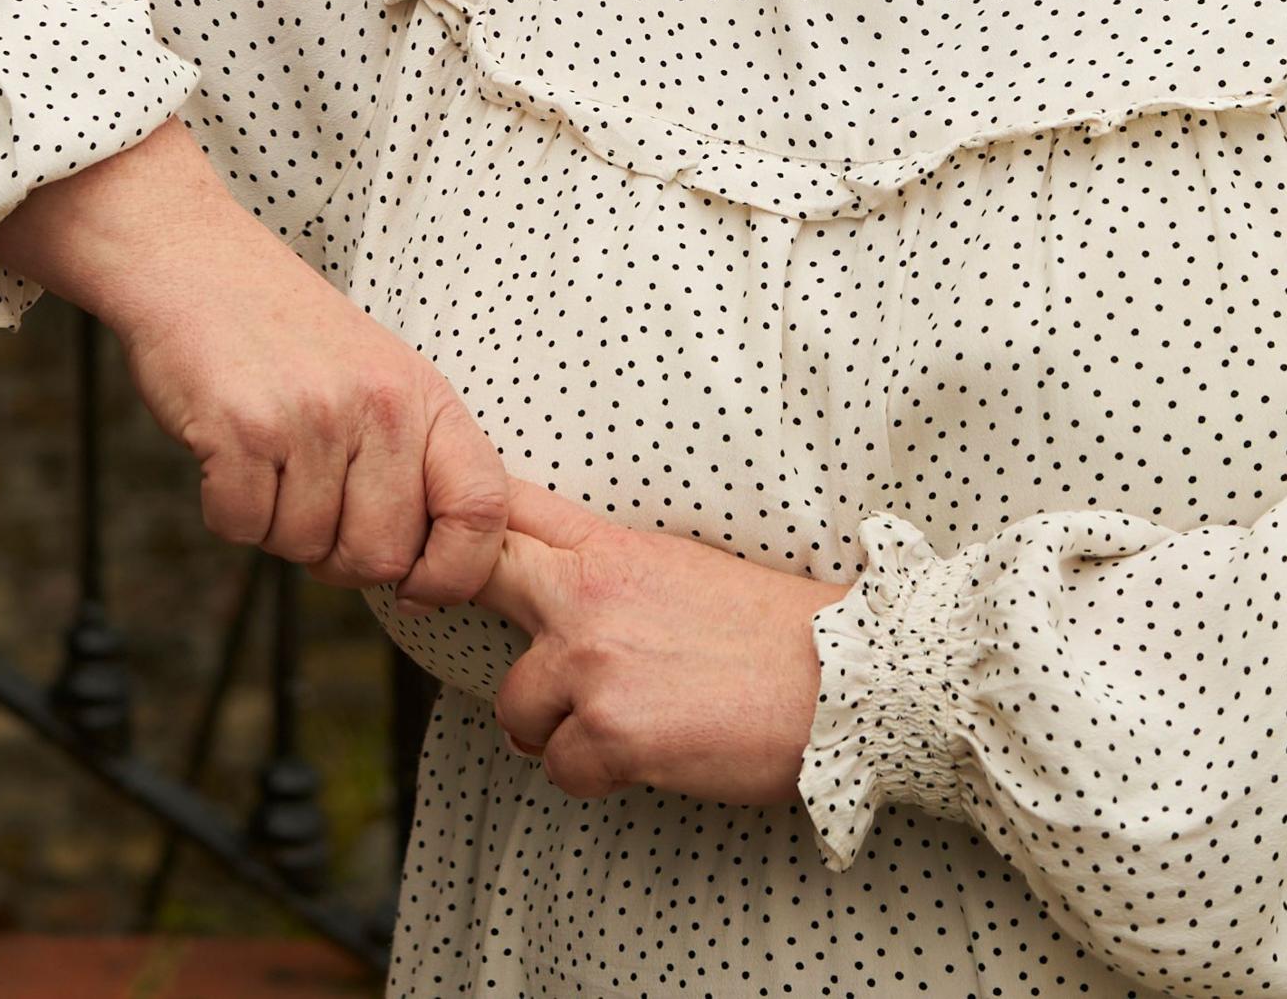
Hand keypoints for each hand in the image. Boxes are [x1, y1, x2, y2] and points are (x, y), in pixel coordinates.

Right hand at [0, 121, 508, 602]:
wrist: (196, 262)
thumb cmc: (287, 334)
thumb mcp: (380, 378)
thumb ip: (413, 462)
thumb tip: (426, 576)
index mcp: (424, 398)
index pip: (482, 510)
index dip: (455, 572)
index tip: (416, 587)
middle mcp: (379, 408)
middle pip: (381, 556)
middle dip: (338, 557)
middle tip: (310, 508)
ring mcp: (311, 418)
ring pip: (304, 548)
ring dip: (276, 526)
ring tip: (267, 460)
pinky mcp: (241, 430)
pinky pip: (242, 528)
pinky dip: (227, 511)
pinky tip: (228, 455)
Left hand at [475, 481, 847, 805]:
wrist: (844, 682)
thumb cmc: (774, 633)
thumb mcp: (684, 570)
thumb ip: (614, 574)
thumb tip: (560, 594)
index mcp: (611, 550)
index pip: (510, 509)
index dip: (464, 520)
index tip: (443, 540)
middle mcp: (586, 597)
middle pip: (476, 576)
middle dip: (466, 603)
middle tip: (491, 631)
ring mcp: (591, 666)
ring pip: (514, 707)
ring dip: (552, 728)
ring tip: (614, 725)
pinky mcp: (607, 734)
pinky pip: (558, 769)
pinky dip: (594, 777)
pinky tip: (644, 760)